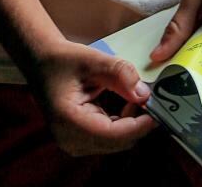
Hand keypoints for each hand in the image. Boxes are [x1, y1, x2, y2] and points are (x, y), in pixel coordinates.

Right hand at [29, 40, 158, 155]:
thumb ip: (121, 74)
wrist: (43, 63)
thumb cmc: (64, 60)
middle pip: (117, 142)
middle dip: (138, 122)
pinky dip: (123, 122)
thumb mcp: (94, 60)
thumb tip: (144, 94)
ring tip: (134, 96)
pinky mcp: (80, 139)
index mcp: (69, 120)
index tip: (158, 110)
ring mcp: (74, 142)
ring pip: (117, 141)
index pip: (113, 134)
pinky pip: (110, 137)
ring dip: (131, 122)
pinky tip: (125, 102)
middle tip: (150, 98)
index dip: (139, 125)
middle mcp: (70, 138)